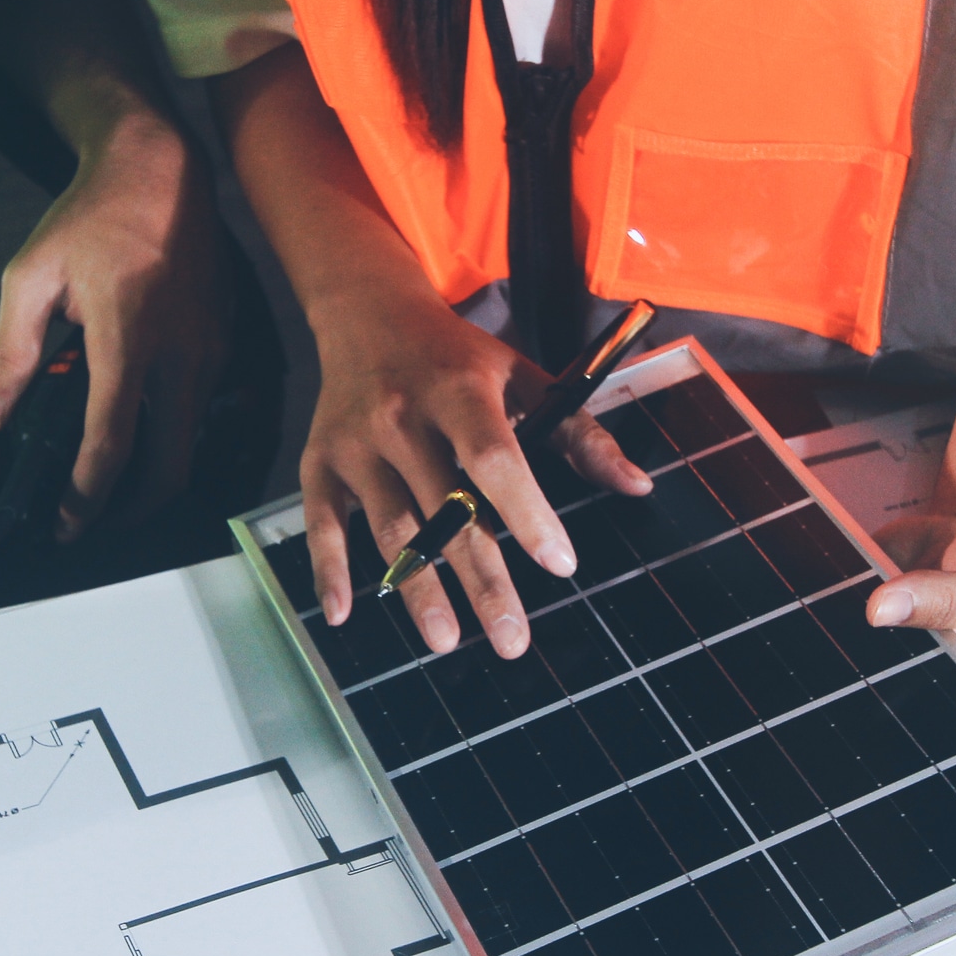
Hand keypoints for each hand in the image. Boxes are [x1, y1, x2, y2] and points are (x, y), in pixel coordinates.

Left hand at [0, 112, 227, 541]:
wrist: (161, 167)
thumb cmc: (89, 217)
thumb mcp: (29, 275)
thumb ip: (10, 355)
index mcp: (128, 336)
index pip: (112, 440)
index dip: (87, 495)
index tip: (65, 526)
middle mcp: (182, 352)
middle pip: (170, 464)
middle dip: (132, 509)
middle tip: (92, 523)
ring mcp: (213, 349)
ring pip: (190, 441)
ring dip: (154, 474)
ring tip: (109, 484)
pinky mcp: (227, 342)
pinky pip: (202, 408)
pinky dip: (172, 435)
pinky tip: (137, 431)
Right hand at [303, 282, 647, 658]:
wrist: (367, 314)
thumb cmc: (457, 358)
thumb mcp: (522, 375)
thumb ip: (579, 432)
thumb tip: (636, 485)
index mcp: (460, 391)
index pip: (494, 458)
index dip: (528, 512)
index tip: (560, 565)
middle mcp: (402, 417)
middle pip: (446, 510)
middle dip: (481, 580)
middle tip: (511, 640)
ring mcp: (356, 443)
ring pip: (390, 528)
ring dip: (418, 588)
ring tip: (447, 641)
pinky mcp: (319, 462)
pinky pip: (321, 524)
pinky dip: (329, 571)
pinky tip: (344, 614)